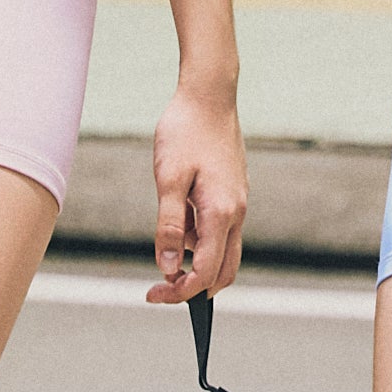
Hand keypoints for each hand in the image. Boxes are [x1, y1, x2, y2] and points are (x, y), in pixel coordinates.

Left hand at [148, 85, 246, 304]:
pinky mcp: (233, 194)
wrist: (210, 96)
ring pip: (223, 252)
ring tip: (164, 238)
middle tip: (159, 288)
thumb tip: (167, 268)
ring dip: (195, 261)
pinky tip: (178, 217)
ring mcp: (238, 203)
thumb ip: (168, 227)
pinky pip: (220, 230)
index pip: (205, 273)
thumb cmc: (185, 133)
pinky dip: (199, 240)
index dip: (180, 292)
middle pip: (223, 272)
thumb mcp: (168, 180)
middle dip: (193, 288)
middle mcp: (236, 213)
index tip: (152, 295)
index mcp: (221, 213)